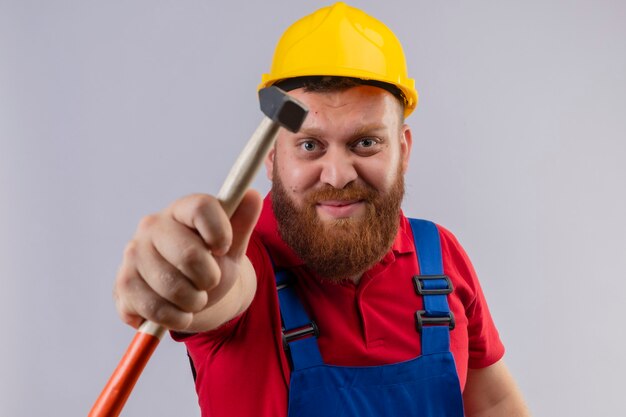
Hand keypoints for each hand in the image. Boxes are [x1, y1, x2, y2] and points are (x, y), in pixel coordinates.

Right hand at [113, 190, 261, 331]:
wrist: (187, 294)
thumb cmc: (211, 263)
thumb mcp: (231, 245)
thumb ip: (242, 221)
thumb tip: (254, 196)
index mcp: (182, 209)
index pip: (202, 208)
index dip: (221, 233)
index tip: (224, 249)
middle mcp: (152, 225)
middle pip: (190, 255)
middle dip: (209, 279)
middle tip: (209, 282)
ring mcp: (133, 254)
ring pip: (172, 287)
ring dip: (194, 302)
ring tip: (195, 298)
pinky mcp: (123, 284)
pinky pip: (155, 309)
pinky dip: (175, 318)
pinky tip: (179, 312)